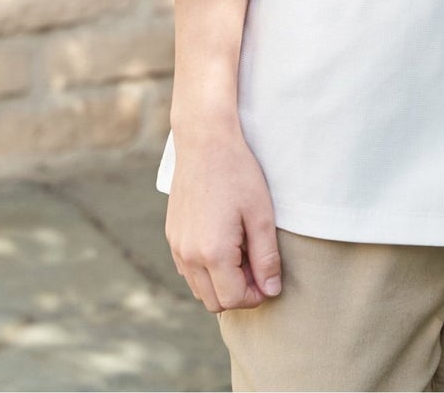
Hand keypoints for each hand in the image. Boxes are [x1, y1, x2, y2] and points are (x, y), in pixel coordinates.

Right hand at [166, 126, 282, 311]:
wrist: (205, 141)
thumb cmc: (237, 173)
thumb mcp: (261, 214)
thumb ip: (266, 257)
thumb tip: (271, 290)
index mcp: (212, 253)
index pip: (233, 300)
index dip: (255, 296)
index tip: (268, 278)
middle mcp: (188, 255)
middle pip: (213, 301)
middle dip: (238, 292)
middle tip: (256, 264)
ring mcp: (176, 245)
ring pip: (198, 288)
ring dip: (221, 282)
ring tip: (241, 251)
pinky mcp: (172, 234)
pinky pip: (187, 269)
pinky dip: (206, 268)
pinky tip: (223, 242)